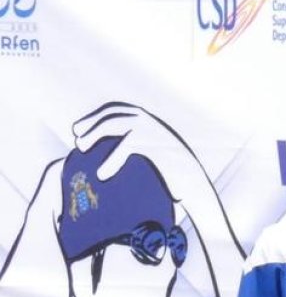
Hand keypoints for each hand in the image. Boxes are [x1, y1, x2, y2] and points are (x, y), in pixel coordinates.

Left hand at [72, 102, 202, 196]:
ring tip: (82, 149)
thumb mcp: (152, 157)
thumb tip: (105, 153)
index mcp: (149, 121)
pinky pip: (128, 147)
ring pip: (116, 125)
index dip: (94, 117)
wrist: (195, 186)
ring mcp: (154, 132)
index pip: (116, 110)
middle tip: (78, 141)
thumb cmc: (171, 175)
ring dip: (95, 135)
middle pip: (113, 115)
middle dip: (91, 125)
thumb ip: (134, 149)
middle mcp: (151, 122)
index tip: (78, 129)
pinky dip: (112, 160)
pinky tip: (103, 174)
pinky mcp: (158, 146)